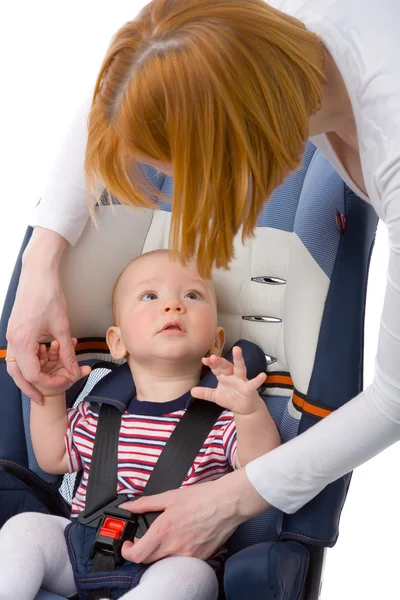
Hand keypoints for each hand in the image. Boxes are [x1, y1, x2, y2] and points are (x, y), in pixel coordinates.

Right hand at [6, 228, 80, 402]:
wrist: (37, 273)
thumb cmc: (49, 295)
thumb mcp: (62, 326)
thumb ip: (67, 351)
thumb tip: (74, 370)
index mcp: (23, 341)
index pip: (32, 374)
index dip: (49, 382)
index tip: (65, 381)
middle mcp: (12, 340)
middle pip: (17, 374)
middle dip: (29, 389)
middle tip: (41, 400)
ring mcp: (11, 334)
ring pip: (14, 364)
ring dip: (26, 377)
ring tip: (41, 385)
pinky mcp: (14, 329)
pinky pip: (16, 353)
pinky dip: (26, 362)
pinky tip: (41, 363)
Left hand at [120, 468, 269, 563]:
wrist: (227, 503)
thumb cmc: (201, 498)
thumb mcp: (170, 496)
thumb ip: (145, 503)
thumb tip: (128, 506)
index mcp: (163, 531)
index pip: (136, 554)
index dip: (127, 551)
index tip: (129, 544)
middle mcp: (174, 547)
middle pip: (148, 561)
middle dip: (142, 551)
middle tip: (146, 539)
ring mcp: (187, 556)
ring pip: (165, 563)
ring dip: (160, 554)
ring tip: (166, 538)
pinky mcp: (200, 559)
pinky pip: (182, 563)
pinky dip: (177, 554)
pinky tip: (183, 540)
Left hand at [191, 346, 266, 414]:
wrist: (244, 408)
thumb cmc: (231, 398)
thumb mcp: (216, 396)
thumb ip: (205, 393)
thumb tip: (191, 391)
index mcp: (224, 376)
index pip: (216, 368)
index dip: (211, 364)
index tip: (204, 360)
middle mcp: (232, 375)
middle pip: (226, 366)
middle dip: (220, 361)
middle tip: (213, 357)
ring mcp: (241, 380)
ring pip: (239, 368)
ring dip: (238, 359)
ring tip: (237, 349)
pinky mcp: (249, 388)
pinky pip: (253, 384)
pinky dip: (258, 380)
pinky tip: (262, 375)